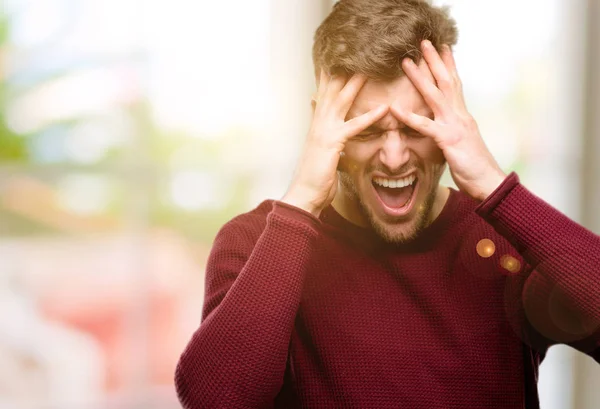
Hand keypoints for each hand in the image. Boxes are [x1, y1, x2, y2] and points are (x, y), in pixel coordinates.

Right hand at [282, 69, 388, 216]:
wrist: (305, 192)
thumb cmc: (315, 174)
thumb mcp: (319, 148)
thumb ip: (324, 131)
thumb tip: (322, 117)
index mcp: (317, 122)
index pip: (325, 91)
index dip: (332, 73)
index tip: (340, 58)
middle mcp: (319, 122)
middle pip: (332, 88)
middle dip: (343, 69)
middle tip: (357, 51)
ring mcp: (324, 130)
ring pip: (341, 100)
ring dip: (356, 83)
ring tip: (371, 68)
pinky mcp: (332, 143)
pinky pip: (353, 126)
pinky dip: (370, 117)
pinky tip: (384, 109)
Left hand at [391, 40, 506, 201]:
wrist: (488, 183)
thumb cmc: (475, 166)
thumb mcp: (464, 142)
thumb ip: (454, 129)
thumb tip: (447, 124)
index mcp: (463, 115)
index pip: (456, 84)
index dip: (449, 65)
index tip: (442, 47)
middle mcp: (460, 116)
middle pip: (447, 81)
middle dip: (435, 60)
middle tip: (424, 42)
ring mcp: (455, 126)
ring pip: (435, 96)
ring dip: (420, 78)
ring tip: (406, 63)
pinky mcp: (448, 141)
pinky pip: (426, 126)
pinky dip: (410, 117)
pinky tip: (396, 108)